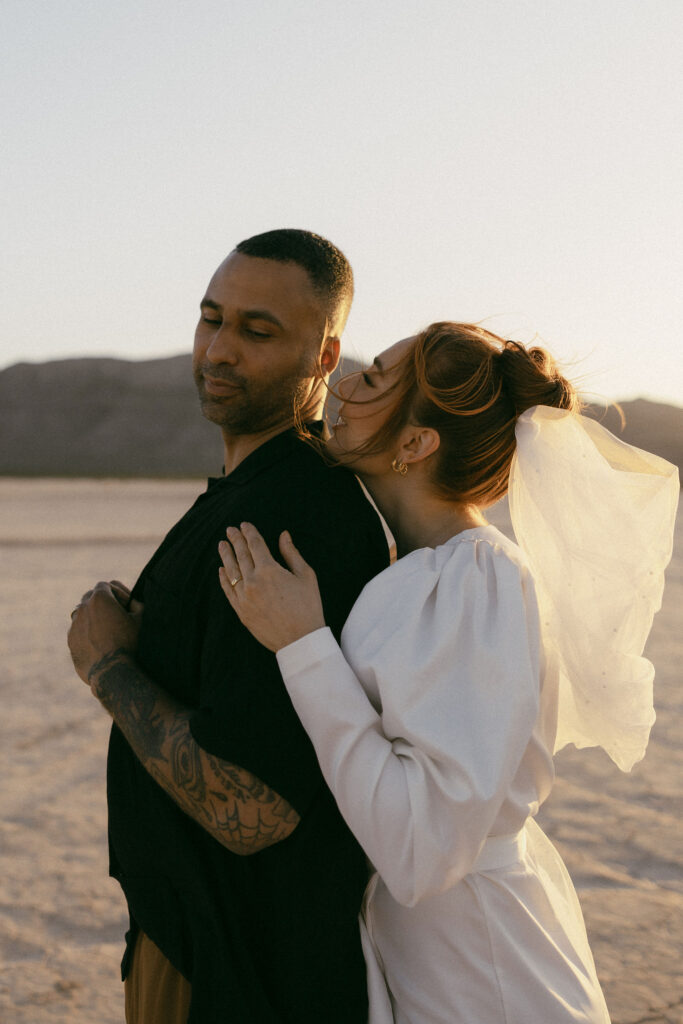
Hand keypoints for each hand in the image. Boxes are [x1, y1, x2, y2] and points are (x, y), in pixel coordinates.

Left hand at [68, 581, 143, 684]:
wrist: (113, 673)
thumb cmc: (130, 643)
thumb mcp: (141, 617)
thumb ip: (134, 601)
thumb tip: (128, 601)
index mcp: (99, 598)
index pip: (106, 585)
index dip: (118, 594)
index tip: (127, 607)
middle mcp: (82, 609)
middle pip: (90, 597)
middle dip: (103, 603)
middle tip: (117, 616)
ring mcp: (74, 625)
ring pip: (83, 614)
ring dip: (94, 617)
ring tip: (109, 631)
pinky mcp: (70, 642)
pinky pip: (78, 631)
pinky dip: (87, 633)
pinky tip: (101, 643)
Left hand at [219, 523, 325, 651]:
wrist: (300, 640)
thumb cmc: (308, 606)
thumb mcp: (306, 576)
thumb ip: (291, 553)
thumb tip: (283, 535)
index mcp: (270, 570)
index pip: (255, 545)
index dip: (249, 533)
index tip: (244, 524)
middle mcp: (253, 582)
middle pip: (241, 555)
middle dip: (235, 540)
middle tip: (230, 530)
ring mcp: (244, 597)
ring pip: (231, 571)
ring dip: (226, 556)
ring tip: (222, 545)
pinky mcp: (241, 611)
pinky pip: (228, 590)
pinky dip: (224, 578)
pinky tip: (221, 570)